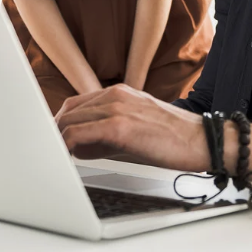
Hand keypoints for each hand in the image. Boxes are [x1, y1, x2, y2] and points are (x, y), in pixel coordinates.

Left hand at [56, 84, 209, 170]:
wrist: (202, 140)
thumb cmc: (173, 138)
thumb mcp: (135, 128)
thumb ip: (106, 134)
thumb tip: (79, 148)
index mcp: (118, 93)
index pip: (76, 105)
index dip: (61, 123)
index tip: (54, 140)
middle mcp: (115, 95)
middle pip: (69, 111)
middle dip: (55, 132)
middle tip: (49, 152)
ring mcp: (116, 108)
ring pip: (70, 120)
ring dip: (58, 140)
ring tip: (56, 158)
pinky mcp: (119, 126)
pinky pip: (80, 134)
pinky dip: (67, 145)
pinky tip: (67, 158)